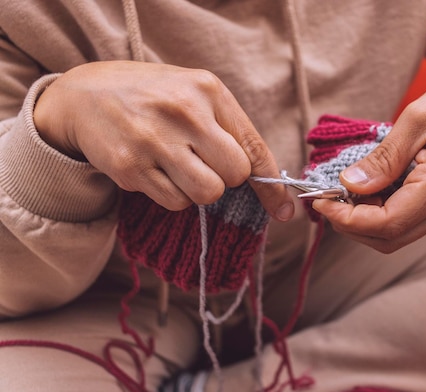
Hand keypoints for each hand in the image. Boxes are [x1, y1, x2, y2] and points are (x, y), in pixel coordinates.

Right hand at [33, 61, 293, 219]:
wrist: (86, 94)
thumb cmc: (154, 98)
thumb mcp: (195, 94)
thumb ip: (230, 129)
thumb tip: (268, 180)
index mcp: (208, 91)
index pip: (254, 148)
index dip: (272, 185)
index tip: (283, 211)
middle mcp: (183, 112)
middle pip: (234, 175)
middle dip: (226, 178)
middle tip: (205, 163)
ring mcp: (154, 140)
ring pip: (206, 194)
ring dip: (198, 189)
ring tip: (178, 166)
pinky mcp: (131, 167)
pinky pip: (174, 202)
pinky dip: (173, 195)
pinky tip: (156, 169)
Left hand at [313, 71, 425, 251]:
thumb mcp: (417, 118)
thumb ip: (383, 159)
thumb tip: (349, 186)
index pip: (386, 223)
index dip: (347, 218)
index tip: (321, 201)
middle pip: (390, 239)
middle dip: (351, 225)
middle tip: (328, 199)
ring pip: (399, 236)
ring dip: (365, 222)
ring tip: (347, 193)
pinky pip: (410, 223)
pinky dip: (382, 215)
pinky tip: (370, 191)